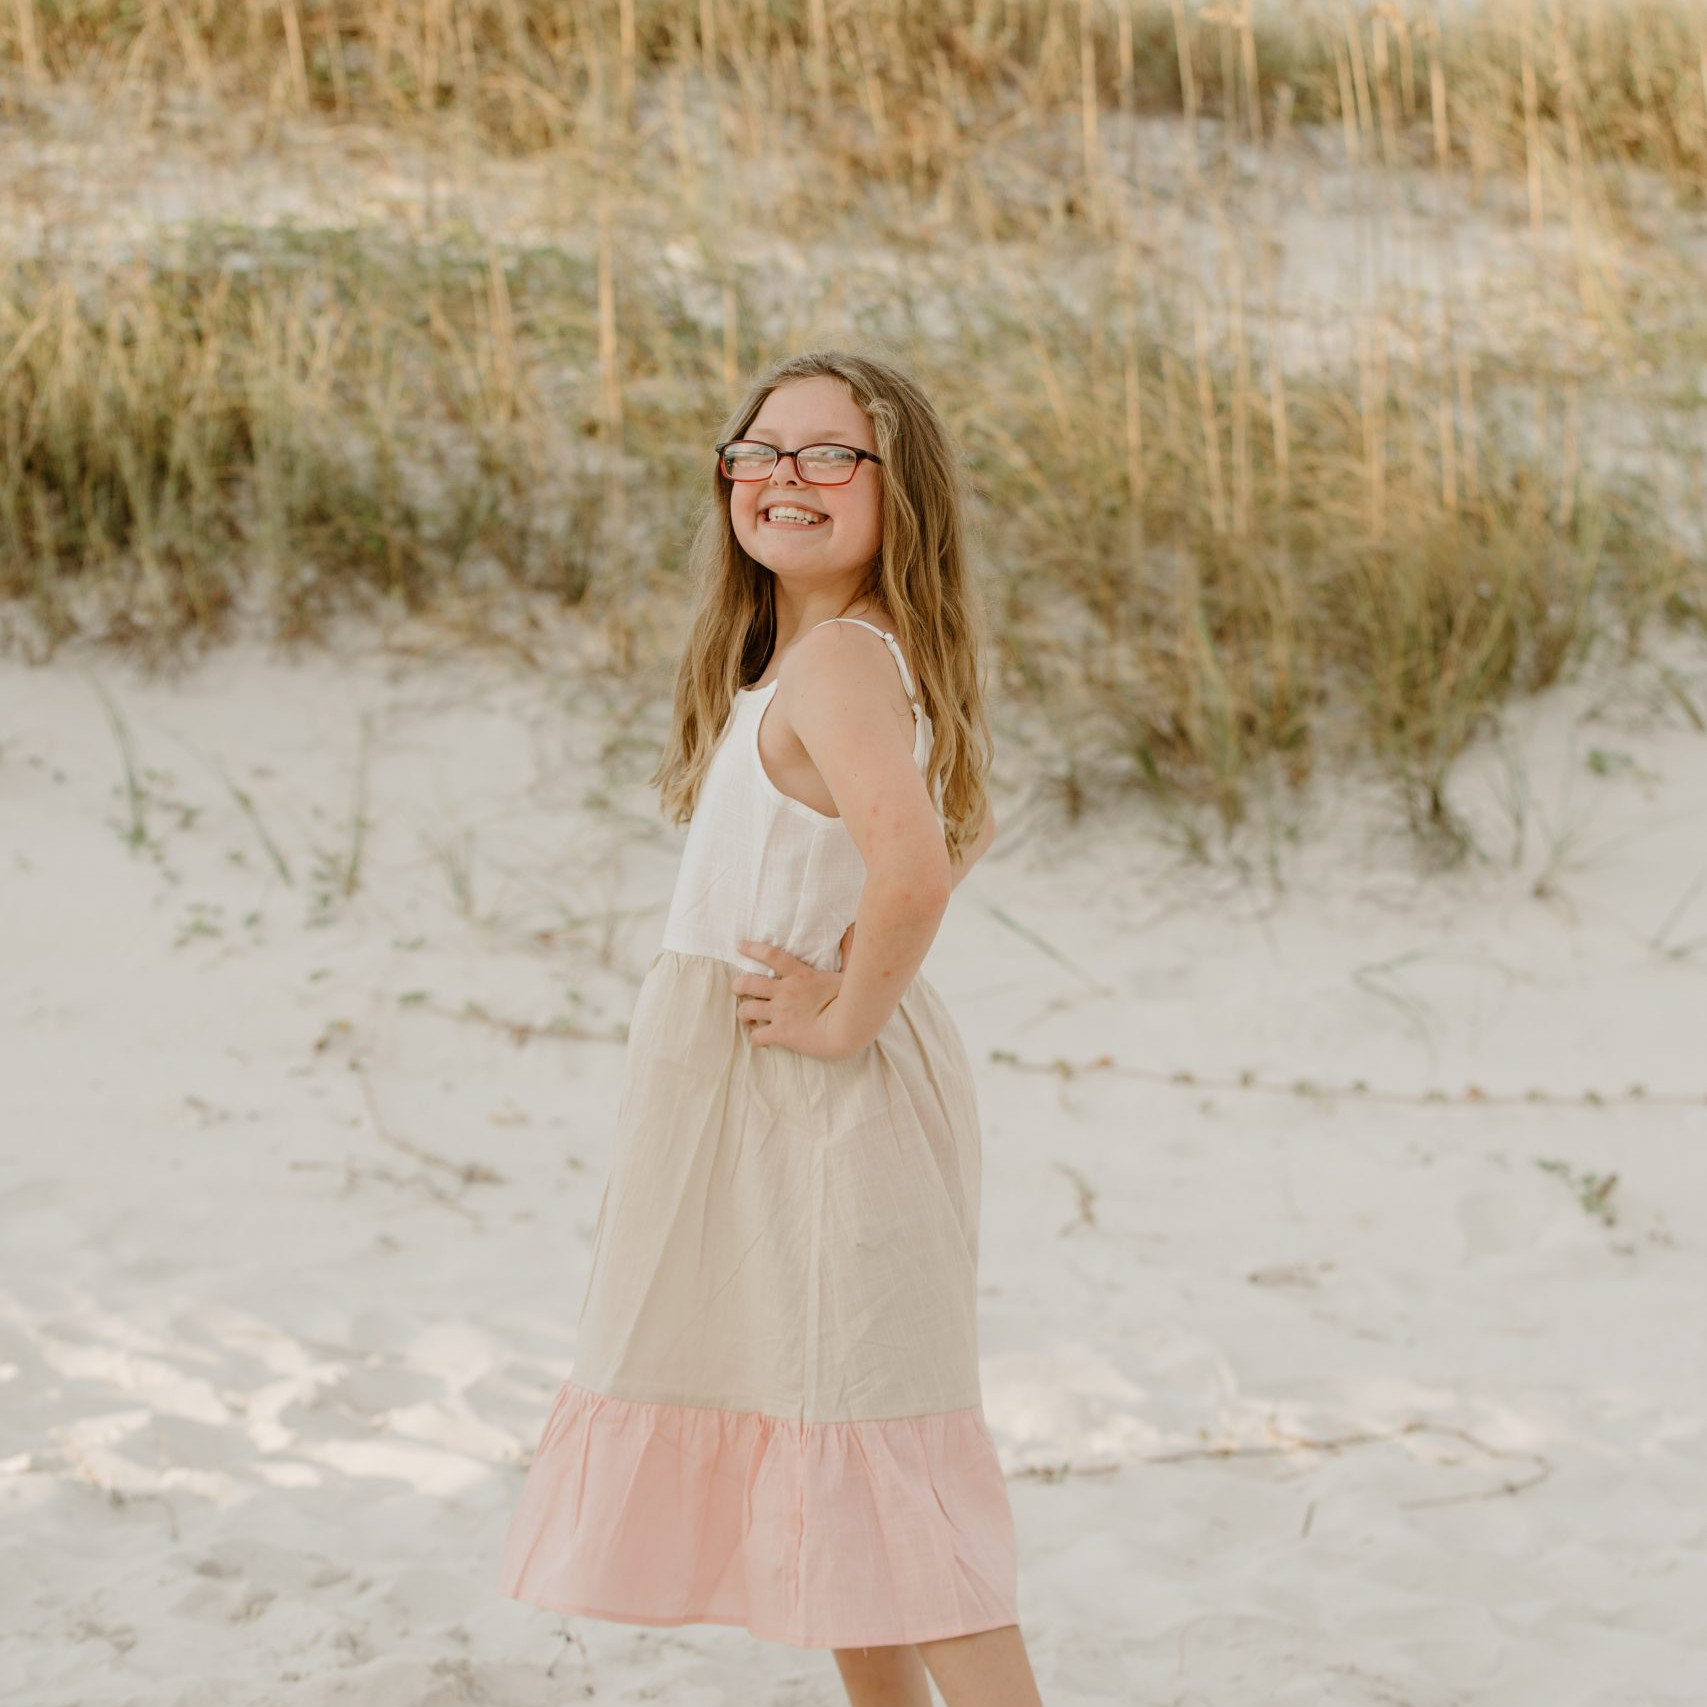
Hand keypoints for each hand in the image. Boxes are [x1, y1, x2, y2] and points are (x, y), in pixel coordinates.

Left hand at [733, 938, 857, 1060]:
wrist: (849, 1028)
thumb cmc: (854, 999)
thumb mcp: (850, 971)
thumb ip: (847, 951)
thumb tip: (853, 928)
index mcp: (800, 975)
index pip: (770, 955)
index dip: (752, 949)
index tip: (740, 946)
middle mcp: (785, 992)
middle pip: (749, 983)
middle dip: (738, 985)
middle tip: (738, 988)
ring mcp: (781, 1013)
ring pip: (747, 1009)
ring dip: (743, 1013)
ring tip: (746, 1017)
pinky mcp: (781, 1033)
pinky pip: (758, 1036)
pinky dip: (755, 1039)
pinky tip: (760, 1040)